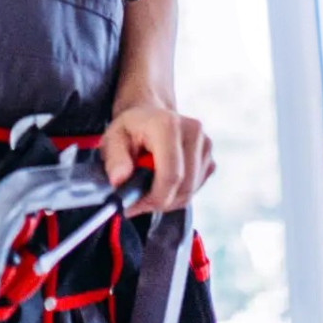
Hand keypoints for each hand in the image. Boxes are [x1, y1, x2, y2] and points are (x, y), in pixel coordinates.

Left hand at [100, 102, 214, 215]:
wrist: (149, 116)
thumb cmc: (130, 129)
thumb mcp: (112, 139)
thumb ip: (115, 159)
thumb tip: (120, 180)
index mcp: (168, 125)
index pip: (171, 175)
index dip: (153, 199)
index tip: (134, 205)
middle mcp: (192, 132)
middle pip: (183, 187)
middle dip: (159, 201)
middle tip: (138, 201)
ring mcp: (205, 144)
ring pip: (190, 192)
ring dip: (168, 199)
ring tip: (148, 187)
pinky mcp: (210, 157)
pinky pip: (196, 189)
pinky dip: (178, 194)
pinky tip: (163, 181)